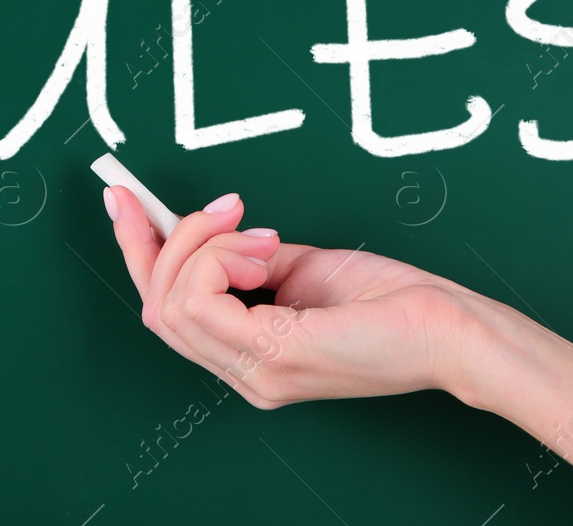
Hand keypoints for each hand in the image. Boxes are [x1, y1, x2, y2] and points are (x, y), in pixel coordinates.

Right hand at [104, 184, 508, 408]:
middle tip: (216, 203)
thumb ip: (254, 258)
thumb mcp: (305, 267)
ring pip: (172, 301)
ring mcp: (256, 373)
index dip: (138, 251)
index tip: (122, 198)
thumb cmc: (395, 303)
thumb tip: (218, 229)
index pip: (168, 311)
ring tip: (258, 230)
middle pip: (157, 308)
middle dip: (163, 240)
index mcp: (251, 357)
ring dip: (204, 244)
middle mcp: (245, 375)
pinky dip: (219, 256)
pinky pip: (202, 298)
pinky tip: (262, 247)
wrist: (450, 330)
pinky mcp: (274, 356)